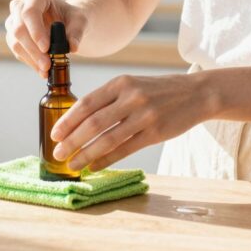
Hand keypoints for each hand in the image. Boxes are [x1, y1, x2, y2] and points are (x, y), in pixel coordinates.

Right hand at [5, 0, 87, 77]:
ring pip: (15, 42)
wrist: (66, 24)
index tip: (46, 48)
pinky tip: (42, 70)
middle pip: (19, 28)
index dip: (35, 31)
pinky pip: (17, 51)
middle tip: (47, 64)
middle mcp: (20, 6)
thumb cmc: (72, 18)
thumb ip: (77, 32)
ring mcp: (13, 22)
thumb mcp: (80, 21)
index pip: (30, 12)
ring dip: (30, 58)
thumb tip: (72, 47)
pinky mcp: (13, 37)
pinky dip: (30, 62)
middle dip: (33, 49)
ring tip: (46, 69)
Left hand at [50, 73, 211, 171]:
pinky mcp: (155, 133)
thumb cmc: (159, 91)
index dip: (68, 120)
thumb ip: (109, 98)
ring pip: (107, 138)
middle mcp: (131, 97)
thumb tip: (79, 120)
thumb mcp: (133, 85)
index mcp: (121, 83)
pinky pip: (125, 149)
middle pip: (93, 123)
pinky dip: (106, 159)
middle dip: (71, 140)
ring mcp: (144, 115)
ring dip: (85, 154)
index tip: (54, 133)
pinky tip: (94, 166)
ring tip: (71, 164)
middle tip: (57, 153)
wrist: (196, 93)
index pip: (87, 103)